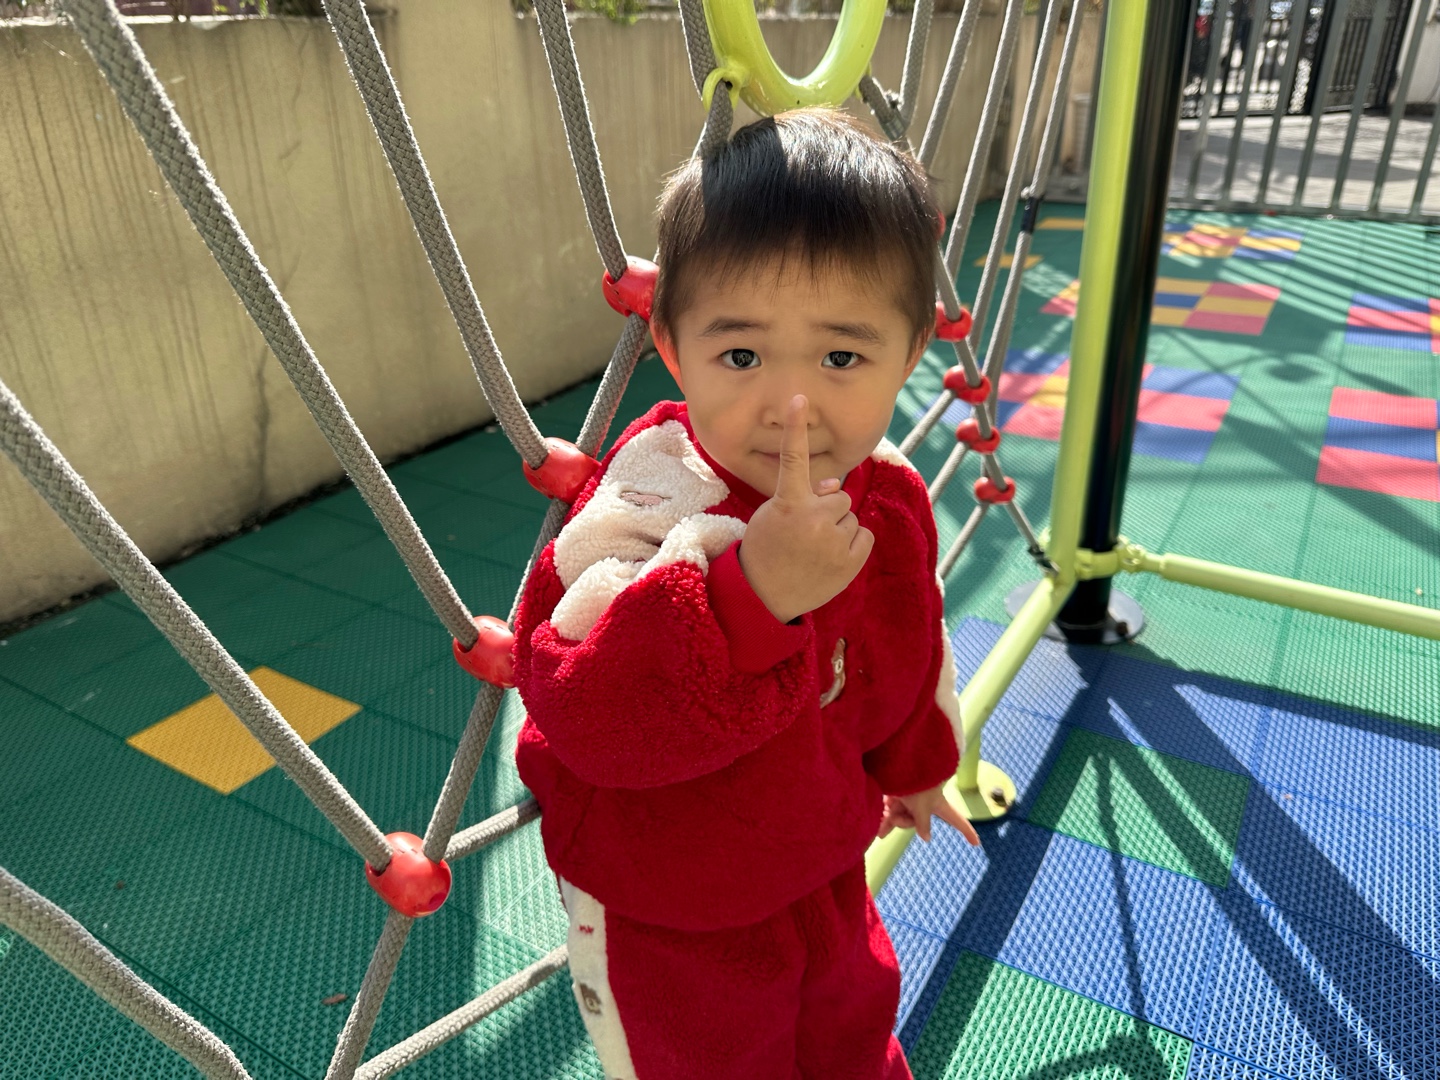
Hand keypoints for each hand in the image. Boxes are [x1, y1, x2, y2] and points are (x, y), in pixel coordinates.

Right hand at [738, 396, 874, 623]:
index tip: (797, 398)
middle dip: (827, 510)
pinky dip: (852, 546)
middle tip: (804, 534)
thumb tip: (834, 483)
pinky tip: (831, 559)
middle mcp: (813, 518)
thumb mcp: (775, 516)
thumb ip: (806, 495)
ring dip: (838, 530)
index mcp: (787, 503)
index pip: (793, 457)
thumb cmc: (767, 550)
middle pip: (838, 496)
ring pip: (850, 517)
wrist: (765, 597)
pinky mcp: (850, 562)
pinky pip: (864, 537)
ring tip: (814, 550)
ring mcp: (833, 541)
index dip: (795, 427)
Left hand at [878, 783, 980, 845]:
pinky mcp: (895, 792)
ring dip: (890, 821)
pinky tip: (876, 828)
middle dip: (903, 822)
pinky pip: (890, 810)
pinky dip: (883, 818)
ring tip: (879, 825)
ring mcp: (909, 797)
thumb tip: (927, 838)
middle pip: (916, 822)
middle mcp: (925, 802)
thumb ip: (923, 823)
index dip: (966, 831)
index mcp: (937, 805)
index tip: (976, 843)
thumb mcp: (922, 806)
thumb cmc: (916, 783)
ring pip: (901, 816)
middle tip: (893, 817)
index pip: (956, 820)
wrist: (898, 759)